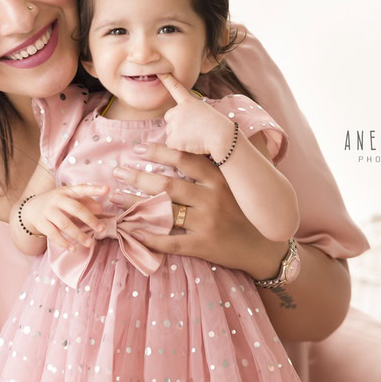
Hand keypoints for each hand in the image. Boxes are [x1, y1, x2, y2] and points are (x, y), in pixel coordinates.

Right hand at [20, 184, 107, 251]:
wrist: (30, 209)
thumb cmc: (57, 203)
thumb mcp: (70, 199)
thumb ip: (86, 202)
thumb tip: (101, 210)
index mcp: (67, 191)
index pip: (82, 189)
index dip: (94, 189)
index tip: (107, 189)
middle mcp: (57, 199)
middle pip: (75, 209)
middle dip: (90, 219)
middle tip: (102, 229)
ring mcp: (48, 211)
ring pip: (65, 224)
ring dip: (78, 234)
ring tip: (90, 243)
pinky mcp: (41, 223)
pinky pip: (53, 234)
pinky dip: (63, 243)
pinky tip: (73, 249)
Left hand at [109, 144, 286, 278]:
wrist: (267, 248)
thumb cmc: (250, 211)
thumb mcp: (244, 182)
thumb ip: (231, 160)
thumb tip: (223, 133)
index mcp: (220, 179)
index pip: (186, 159)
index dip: (160, 152)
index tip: (138, 148)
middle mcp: (212, 199)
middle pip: (167, 184)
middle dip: (138, 176)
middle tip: (117, 171)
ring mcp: (207, 223)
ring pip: (163, 211)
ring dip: (134, 204)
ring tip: (114, 198)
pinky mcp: (203, 246)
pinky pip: (169, 242)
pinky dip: (147, 237)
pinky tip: (129, 231)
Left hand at [158, 73, 234, 157]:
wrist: (221, 136)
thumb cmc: (218, 126)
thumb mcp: (206, 111)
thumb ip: (192, 112)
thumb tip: (184, 124)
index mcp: (189, 102)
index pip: (176, 88)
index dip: (167, 79)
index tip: (160, 72)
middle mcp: (179, 110)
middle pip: (169, 117)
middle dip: (176, 124)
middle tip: (192, 129)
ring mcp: (174, 123)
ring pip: (170, 132)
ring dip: (179, 136)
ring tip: (195, 137)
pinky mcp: (173, 138)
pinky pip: (171, 144)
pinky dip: (179, 146)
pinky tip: (191, 144)